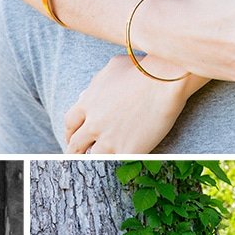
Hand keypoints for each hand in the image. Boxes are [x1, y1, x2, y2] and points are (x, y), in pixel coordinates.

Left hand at [65, 54, 193, 153]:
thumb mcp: (112, 68)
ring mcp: (110, 139)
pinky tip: (119, 166)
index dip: (70, 132)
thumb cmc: (143, 69)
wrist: (165, 81)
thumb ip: (97, 82)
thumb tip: (90, 92)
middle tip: (78, 156)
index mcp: (87, 103)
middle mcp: (93, 124)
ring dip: (95, 159)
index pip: (70, 123)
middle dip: (76, 151)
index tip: (73, 137)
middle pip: (76, 144)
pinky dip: (116, 165)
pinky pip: (116, 164)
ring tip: (99, 162)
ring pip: (93, 157)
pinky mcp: (128, 150)